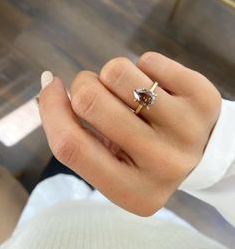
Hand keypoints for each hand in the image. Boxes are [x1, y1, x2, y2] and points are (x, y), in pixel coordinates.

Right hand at [39, 52, 221, 215]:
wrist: (201, 151)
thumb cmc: (144, 154)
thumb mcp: (110, 161)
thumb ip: (74, 132)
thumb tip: (48, 82)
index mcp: (132, 192)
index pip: (70, 146)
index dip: (51, 109)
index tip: (51, 86)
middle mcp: (162, 164)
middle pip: (90, 100)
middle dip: (84, 85)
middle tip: (98, 91)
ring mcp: (187, 130)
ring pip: (117, 72)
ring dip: (113, 75)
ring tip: (129, 92)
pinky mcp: (203, 98)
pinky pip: (148, 60)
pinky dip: (143, 68)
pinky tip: (157, 88)